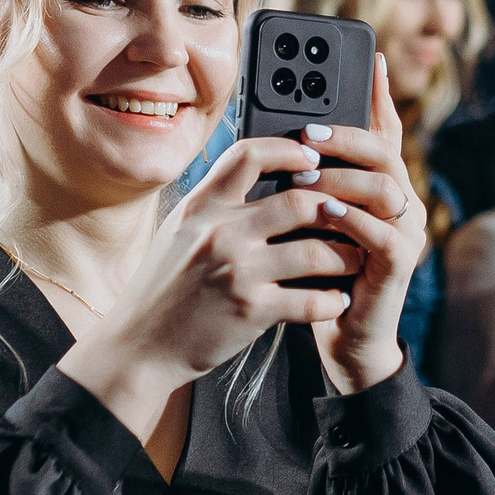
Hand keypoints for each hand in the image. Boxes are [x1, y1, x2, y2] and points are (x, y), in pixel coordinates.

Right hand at [58, 138, 375, 433]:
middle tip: (353, 214)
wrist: (139, 345)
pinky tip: (337, 300)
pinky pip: (311, 301)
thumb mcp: (179, 232)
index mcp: (201, 207)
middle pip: (299, 200)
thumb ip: (215, 205)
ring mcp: (236, 272)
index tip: (314, 156)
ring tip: (355, 259)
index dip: (289, 149)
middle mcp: (219, 233)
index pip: (249, 154)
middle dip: (336, 208)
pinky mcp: (250, 312)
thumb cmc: (164, 288)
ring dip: (346, 256)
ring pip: (316, 252)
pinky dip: (332, 300)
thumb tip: (256, 172)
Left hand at [300, 54, 428, 391]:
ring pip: (385, 186)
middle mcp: (400, 200)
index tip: (370, 56)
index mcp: (377, 184)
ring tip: (304, 176)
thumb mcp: (304, 218)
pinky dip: (352, 219)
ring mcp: (405, 231)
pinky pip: (382, 231)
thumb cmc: (316, 272)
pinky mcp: (400, 263)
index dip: (378, 94)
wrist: (339, 336)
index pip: (382, 130)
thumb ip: (301, 181)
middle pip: (383, 150)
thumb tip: (271, 136)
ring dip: (342, 177)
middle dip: (344, 135)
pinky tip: (325, 212)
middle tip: (306, 131)